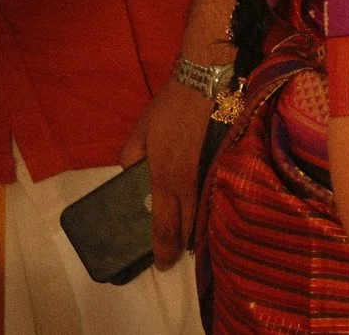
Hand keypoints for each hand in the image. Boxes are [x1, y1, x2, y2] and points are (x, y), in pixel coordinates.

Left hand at [118, 77, 214, 268]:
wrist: (203, 84)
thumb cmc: (168, 109)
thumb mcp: (138, 132)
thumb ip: (130, 158)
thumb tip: (131, 175)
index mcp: (164, 177)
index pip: (164, 223)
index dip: (163, 247)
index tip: (161, 264)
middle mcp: (186, 182)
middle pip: (186, 224)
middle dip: (180, 244)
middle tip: (173, 256)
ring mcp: (205, 174)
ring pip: (201, 212)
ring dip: (194, 229)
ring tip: (188, 240)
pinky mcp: (218, 164)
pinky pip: (210, 195)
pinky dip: (206, 209)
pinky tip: (204, 211)